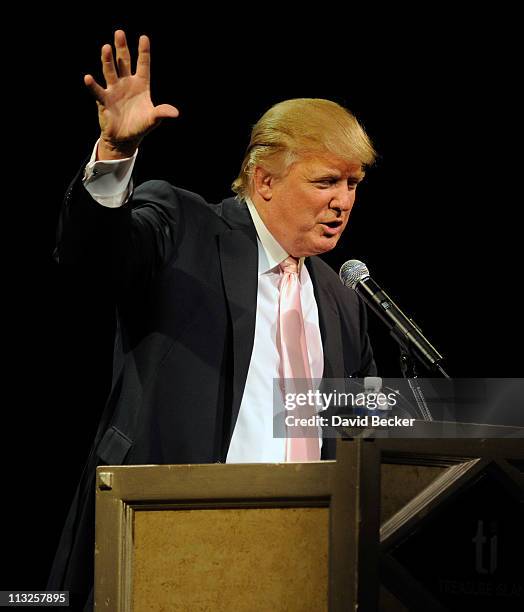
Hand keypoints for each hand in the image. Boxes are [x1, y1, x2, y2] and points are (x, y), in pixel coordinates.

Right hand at [84, 30, 178, 159]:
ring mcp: (114, 90)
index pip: (143, 65)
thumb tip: (175, 113)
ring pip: (110, 71)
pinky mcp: (104, 101)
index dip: (143, 52)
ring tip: (106, 47)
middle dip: (122, 48)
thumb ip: (162, 113)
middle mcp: (126, 83)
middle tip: (120, 33)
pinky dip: (93, 85)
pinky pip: (98, 91)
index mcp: (141, 85)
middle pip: (124, 62)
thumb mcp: (153, 119)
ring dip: (108, 60)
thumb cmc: (140, 126)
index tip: (144, 37)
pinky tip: (88, 78)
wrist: (125, 139)